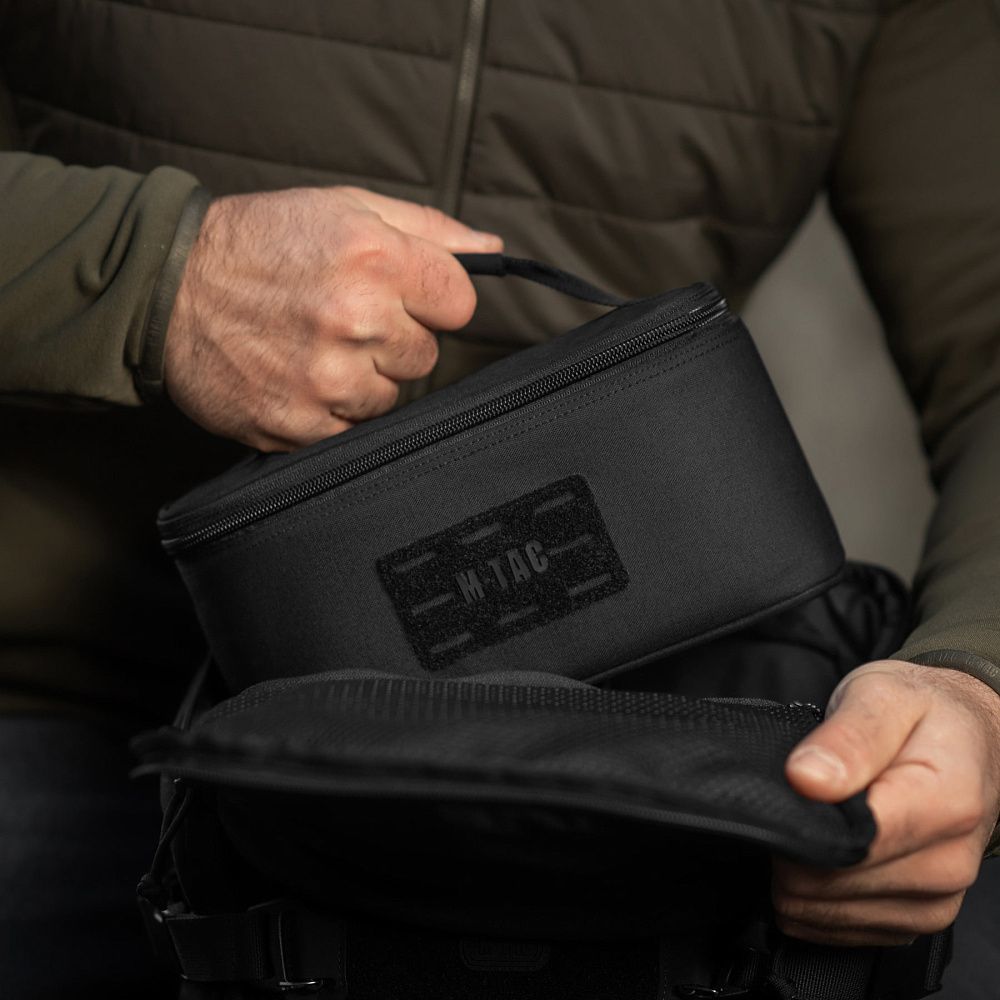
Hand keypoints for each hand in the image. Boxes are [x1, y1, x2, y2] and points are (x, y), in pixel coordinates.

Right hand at [163, 186, 502, 450]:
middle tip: (343, 320)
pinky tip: (296, 377)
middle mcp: (354, 318)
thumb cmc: (259, 243)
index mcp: (373, 258)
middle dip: (394, 341)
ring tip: (313, 347)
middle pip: (425, 355)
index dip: (435, 301)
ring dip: (362, 379)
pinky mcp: (300, 424)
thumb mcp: (342, 208)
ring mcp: (326, 377)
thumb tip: (489, 249)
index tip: (407, 299)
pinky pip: (350, 429)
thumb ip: (424, 229)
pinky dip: (330, 411)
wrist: (166, 288)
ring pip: (389, 397)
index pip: (459, 302)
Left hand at [772, 659, 999, 946]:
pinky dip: (814, 895)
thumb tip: (806, 779)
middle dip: (794, 843)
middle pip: (826, 884)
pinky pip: (834, 928)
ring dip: (801, 870)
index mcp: (945, 804)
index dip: (799, 821)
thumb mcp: (882, 695)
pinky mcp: (915, 918)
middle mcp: (948, 863)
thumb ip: (848, 737)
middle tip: (804, 796)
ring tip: (819, 818)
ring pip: (821, 912)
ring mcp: (935, 899)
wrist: (968, 736)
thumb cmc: (923, 712)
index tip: (791, 789)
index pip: (847, 844)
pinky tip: (824, 851)